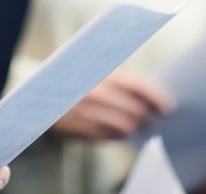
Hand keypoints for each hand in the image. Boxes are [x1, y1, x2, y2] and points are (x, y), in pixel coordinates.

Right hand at [52, 70, 172, 139]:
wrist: (38, 94)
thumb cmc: (73, 79)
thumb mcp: (92, 68)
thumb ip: (119, 78)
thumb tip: (152, 95)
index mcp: (99, 72)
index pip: (140, 85)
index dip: (158, 98)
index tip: (168, 107)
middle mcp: (94, 92)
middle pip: (137, 110)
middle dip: (147, 116)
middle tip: (150, 117)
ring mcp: (87, 112)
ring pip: (127, 126)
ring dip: (134, 127)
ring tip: (134, 123)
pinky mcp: (81, 129)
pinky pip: (112, 136)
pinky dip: (119, 133)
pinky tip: (115, 127)